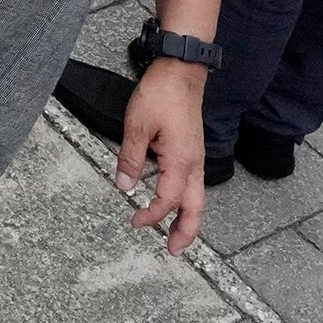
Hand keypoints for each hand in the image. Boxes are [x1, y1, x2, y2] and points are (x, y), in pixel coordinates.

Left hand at [113, 59, 207, 254]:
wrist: (181, 71)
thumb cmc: (161, 94)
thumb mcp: (137, 126)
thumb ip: (130, 158)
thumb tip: (124, 186)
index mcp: (181, 160)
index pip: (167, 200)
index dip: (152, 215)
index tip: (135, 221)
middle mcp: (194, 163)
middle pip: (196, 208)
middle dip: (186, 232)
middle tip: (173, 251)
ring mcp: (197, 157)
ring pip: (198, 197)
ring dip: (188, 218)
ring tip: (176, 235)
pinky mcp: (193, 150)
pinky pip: (194, 183)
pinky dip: (187, 200)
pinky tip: (176, 202)